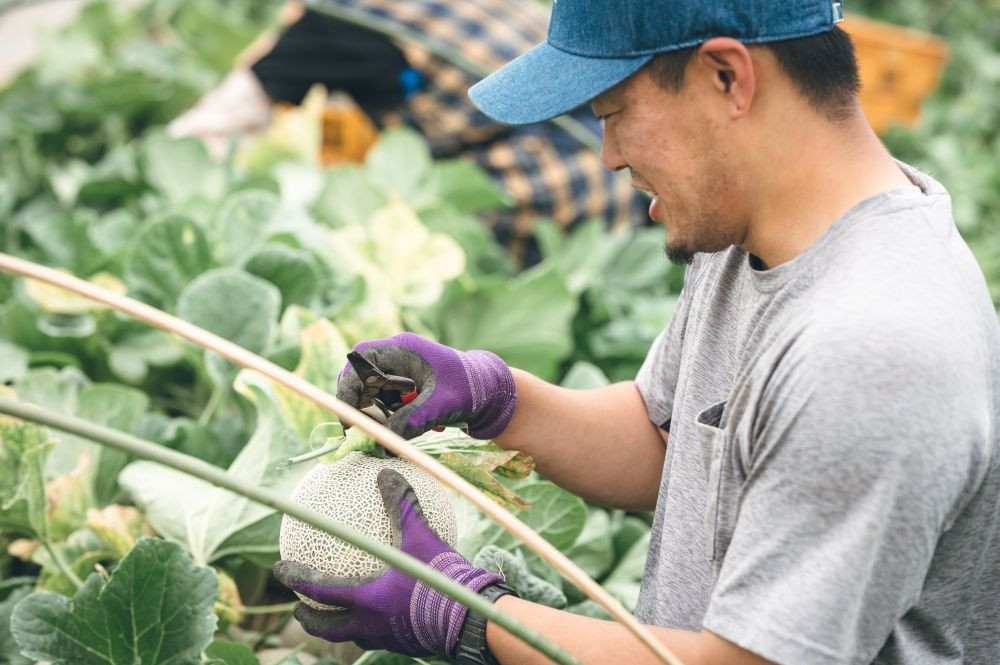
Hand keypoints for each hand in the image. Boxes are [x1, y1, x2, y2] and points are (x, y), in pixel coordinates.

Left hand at [273, 469, 502, 655]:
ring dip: (340, 626)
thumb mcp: (421, 537)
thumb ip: (402, 505)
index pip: (319, 591)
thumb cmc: (442, 579)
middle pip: (329, 628)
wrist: (471, 621)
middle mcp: (370, 625)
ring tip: (338, 614)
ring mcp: (388, 638)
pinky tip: (384, 612)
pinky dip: (371, 625)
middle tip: (300, 608)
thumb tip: (387, 473)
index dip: (296, 580)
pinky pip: (380, 636)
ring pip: (354, 636)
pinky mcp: (407, 644)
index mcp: (365, 601)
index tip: (279, 570)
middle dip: (311, 619)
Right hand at [337, 332, 515, 439]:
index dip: (348, 389)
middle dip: (362, 407)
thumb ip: (409, 422)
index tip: (349, 418)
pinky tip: (421, 423)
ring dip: (381, 416)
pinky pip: (388, 404)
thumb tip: (381, 444)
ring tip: (410, 426)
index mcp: (402, 348)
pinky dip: (395, 418)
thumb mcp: (438, 407)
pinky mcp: (407, 388)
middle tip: (368, 432)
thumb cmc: (470, 389)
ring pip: (373, 395)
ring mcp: (401, 371)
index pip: (359, 362)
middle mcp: (397, 356)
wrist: (494, 392)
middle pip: (361, 379)